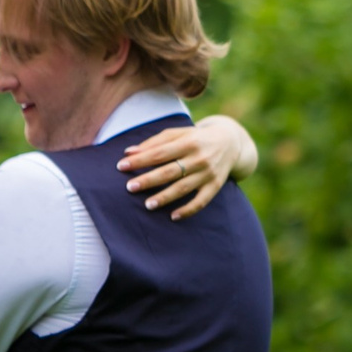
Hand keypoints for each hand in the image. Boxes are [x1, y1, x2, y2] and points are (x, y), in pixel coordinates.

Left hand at [119, 116, 254, 219]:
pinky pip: (201, 201)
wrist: (230, 143)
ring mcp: (208, 174)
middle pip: (169, 171)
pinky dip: (188, 210)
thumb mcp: (178, 134)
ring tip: (147, 205)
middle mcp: (199, 158)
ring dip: (164, 197)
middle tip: (130, 187)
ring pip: (183, 188)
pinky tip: (173, 217)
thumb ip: (154, 142)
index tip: (121, 166)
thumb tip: (128, 152)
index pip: (159, 153)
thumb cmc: (195, 138)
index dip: (140, 160)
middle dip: (149, 180)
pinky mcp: (215, 186)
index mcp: (188, 142)